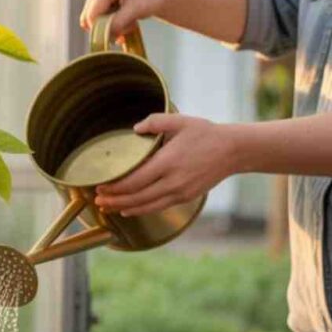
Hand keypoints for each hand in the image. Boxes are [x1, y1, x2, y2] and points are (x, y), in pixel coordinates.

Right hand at [80, 0, 169, 36]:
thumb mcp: (135, 11)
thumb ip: (117, 23)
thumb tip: (100, 37)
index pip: (91, 17)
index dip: (103, 30)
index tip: (123, 33)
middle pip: (88, 20)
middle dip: (107, 29)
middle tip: (128, 25)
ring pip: (91, 23)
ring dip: (110, 28)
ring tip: (128, 22)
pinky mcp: (97, 0)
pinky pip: (95, 22)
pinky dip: (110, 26)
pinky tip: (124, 21)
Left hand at [94, 114, 238, 216]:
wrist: (234, 150)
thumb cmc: (206, 134)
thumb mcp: (181, 121)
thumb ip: (156, 122)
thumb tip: (135, 128)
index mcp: (168, 162)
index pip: (134, 180)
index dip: (114, 186)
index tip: (100, 185)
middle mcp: (172, 181)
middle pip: (136, 197)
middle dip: (114, 200)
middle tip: (97, 201)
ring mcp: (180, 192)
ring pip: (146, 206)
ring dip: (124, 208)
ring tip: (106, 208)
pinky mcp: (185, 197)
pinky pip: (158, 207)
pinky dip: (140, 210)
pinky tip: (128, 210)